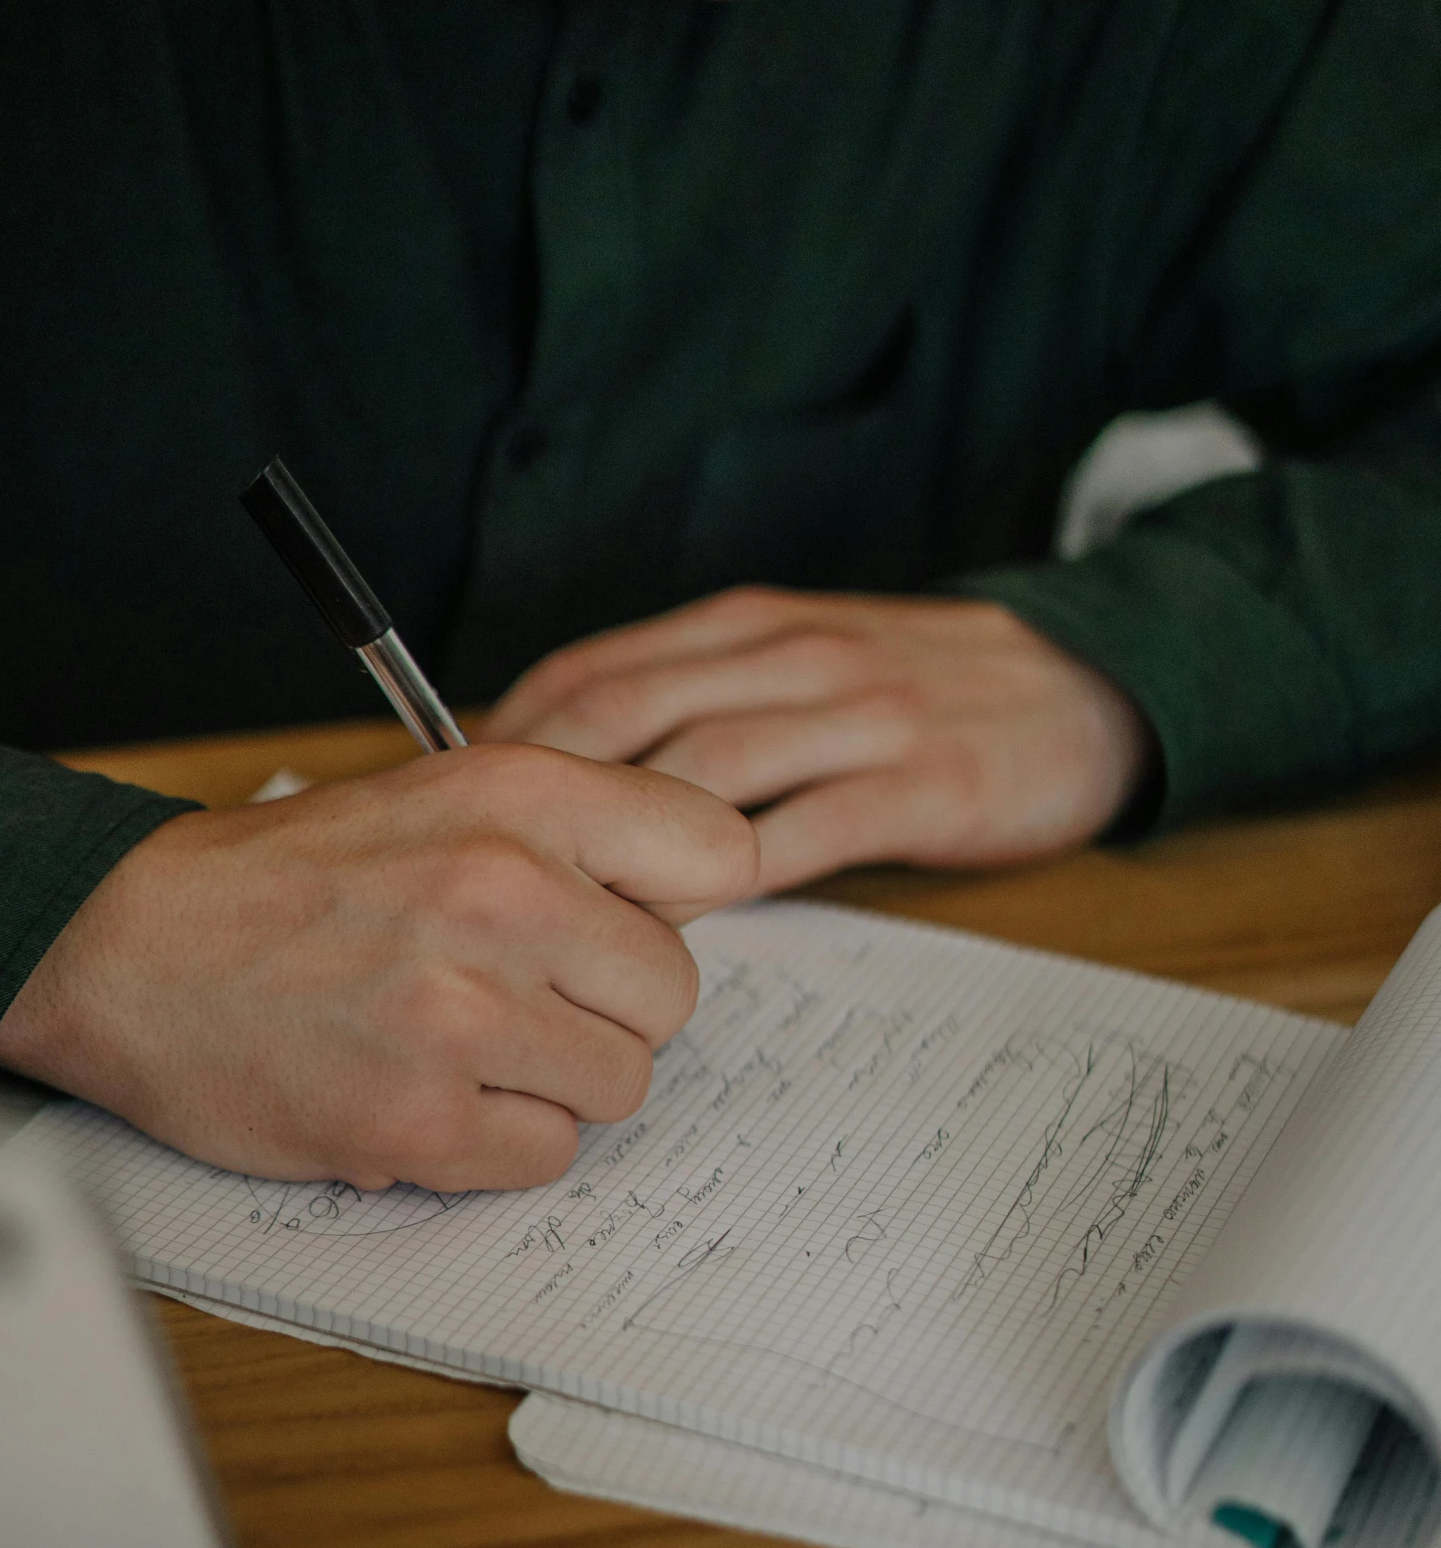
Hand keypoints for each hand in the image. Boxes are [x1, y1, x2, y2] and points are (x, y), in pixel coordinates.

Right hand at [0, 745, 757, 1189]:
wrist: (131, 947)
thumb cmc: (294, 882)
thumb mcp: (444, 798)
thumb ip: (579, 834)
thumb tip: (706, 895)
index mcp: (517, 795)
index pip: (722, 850)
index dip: (677, 900)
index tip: (618, 919)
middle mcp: (500, 892)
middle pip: (673, 993)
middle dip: (608, 1009)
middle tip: (518, 997)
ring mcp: (462, 1013)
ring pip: (621, 1084)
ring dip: (553, 1083)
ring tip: (462, 1045)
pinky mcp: (422, 1118)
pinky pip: (546, 1155)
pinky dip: (496, 1143)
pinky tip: (427, 1093)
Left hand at [483, 588, 1154, 890]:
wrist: (1091, 683)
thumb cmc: (924, 689)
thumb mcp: (803, 660)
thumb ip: (702, 695)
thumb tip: (572, 764)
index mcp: (751, 625)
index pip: (596, 671)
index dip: (512, 740)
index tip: (456, 811)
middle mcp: (793, 656)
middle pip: (627, 717)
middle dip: (538, 800)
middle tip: (484, 877)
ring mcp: (859, 717)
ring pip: (704, 777)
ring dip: (620, 848)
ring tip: (563, 915)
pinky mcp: (920, 785)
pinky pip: (801, 833)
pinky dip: (726, 879)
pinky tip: (678, 922)